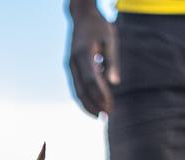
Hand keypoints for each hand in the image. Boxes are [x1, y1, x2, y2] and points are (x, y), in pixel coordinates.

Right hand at [68, 3, 119, 117]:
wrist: (82, 16)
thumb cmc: (99, 26)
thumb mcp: (110, 39)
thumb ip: (112, 61)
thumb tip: (115, 83)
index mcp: (84, 55)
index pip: (92, 81)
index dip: (101, 96)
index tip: (110, 108)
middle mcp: (73, 63)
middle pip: (82, 90)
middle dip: (94, 105)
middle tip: (106, 117)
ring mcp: (70, 66)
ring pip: (77, 91)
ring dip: (88, 105)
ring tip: (100, 115)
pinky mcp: (71, 67)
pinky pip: (76, 86)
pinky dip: (84, 97)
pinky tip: (94, 105)